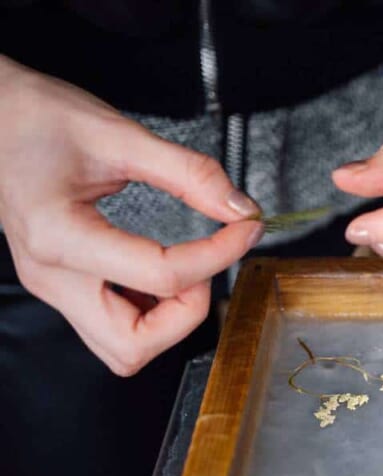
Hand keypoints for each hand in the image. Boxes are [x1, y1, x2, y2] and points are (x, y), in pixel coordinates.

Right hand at [0, 57, 262, 375]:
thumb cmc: (36, 118)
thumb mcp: (118, 133)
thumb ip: (188, 173)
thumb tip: (238, 207)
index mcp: (59, 235)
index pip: (161, 275)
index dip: (219, 254)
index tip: (245, 229)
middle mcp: (51, 275)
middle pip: (132, 346)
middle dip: (185, 314)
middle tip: (204, 264)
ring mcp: (53, 286)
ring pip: (123, 348)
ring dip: (168, 320)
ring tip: (184, 266)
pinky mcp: (62, 285)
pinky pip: (115, 326)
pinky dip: (151, 311)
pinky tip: (162, 269)